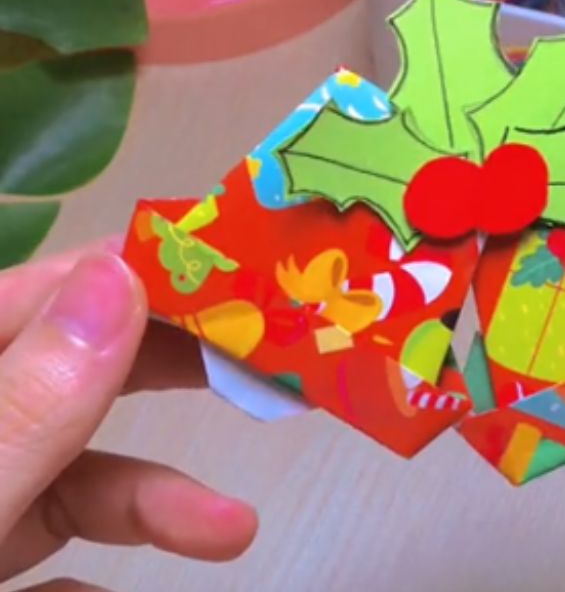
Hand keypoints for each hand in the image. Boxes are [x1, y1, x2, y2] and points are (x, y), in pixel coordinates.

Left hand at [0, 239, 257, 590]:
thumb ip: (32, 400)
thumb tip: (119, 278)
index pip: (45, 298)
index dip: (138, 273)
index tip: (237, 272)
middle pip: (78, 373)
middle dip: (173, 369)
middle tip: (264, 364)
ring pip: (78, 476)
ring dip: (159, 499)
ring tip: (232, 529)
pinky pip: (61, 546)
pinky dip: (107, 563)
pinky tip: (127, 586)